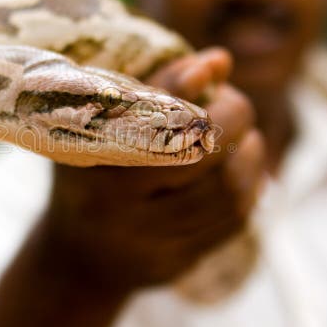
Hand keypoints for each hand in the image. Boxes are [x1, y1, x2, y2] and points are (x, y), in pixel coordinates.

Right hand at [37, 48, 265, 291]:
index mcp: (99, 171)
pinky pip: (230, 224)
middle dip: (233, 123)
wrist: (77, 259)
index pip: (164, 125)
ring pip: (226, 195)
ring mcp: (151, 245)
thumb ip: (157, 88)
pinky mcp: (176, 265)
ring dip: (249, 158)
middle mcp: (122, 213)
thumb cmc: (91, 175)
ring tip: (247, 137)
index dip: (201, 97)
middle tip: (235, 105)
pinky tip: (244, 172)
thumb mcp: (101, 128)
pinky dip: (248, 191)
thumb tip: (220, 60)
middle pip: (203, 160)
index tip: (215, 75)